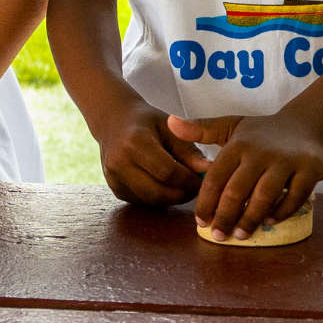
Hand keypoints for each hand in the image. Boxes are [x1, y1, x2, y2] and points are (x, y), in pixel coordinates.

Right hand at [92, 95, 209, 208]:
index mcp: (134, 142)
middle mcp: (119, 163)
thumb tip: (208, 169)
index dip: (189, 180)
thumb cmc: (146, 122)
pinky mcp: (115, 190)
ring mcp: (114, 179)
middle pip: (158, 191)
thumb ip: (188, 150)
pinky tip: (169, 188)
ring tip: (185, 187)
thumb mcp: (170, 128)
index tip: (204, 179)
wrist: (114, 122)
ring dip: (172, 198)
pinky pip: (143, 201)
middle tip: (199, 189)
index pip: (167, 171)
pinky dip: (159, 198)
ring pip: (151, 200)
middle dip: (182, 194)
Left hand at [168, 112, 322, 239]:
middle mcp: (262, 151)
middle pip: (238, 190)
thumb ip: (202, 129)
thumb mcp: (231, 126)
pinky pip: (294, 197)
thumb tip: (170, 123)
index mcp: (239, 143)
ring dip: (250, 219)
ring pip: (265, 196)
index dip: (206, 202)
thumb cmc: (262, 133)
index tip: (201, 222)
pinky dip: (281, 212)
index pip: (216, 177)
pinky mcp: (310, 169)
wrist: (307, 126)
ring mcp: (287, 160)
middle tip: (219, 235)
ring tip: (241, 234)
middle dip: (225, 216)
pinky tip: (269, 222)